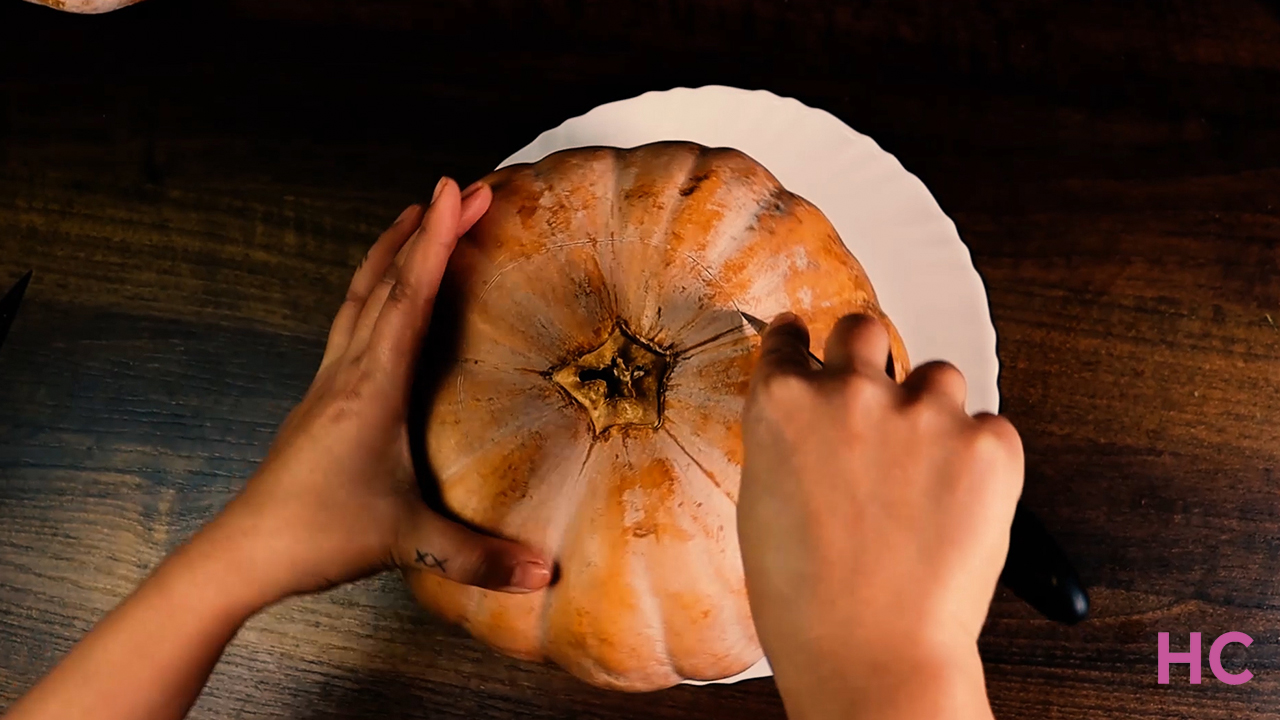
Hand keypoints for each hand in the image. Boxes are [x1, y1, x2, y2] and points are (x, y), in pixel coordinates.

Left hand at [201, 177, 552, 602]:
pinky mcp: (322, 398)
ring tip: (415, 217)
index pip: (409, 298)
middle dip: (424, 229)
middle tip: (463, 190)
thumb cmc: (319, 537)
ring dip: (390, 251)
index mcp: (372, 388)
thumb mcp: (408, 543)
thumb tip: (545, 575)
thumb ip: (478, 557)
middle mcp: (348, 371)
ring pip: (359, 296)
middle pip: (385, 281)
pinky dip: (373, 289)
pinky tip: (384, 296)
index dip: (436, 240)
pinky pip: (350, 323)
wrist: (242, 553)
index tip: (457, 189)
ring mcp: (329, 381)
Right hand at [738, 313, 1022, 719]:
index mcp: (783, 404)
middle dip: (867, 353)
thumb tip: (809, 422)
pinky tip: (957, 504)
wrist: (870, 654)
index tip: (806, 342)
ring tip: (926, 473)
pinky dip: (980, 458)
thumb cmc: (805, 602)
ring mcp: (923, 413)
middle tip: (875, 396)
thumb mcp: (762, 505)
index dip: (799, 343)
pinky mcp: (988, 445)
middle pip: (864, 328)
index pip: (789, 339)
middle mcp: (851, 392)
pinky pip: (992, 428)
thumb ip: (788, 442)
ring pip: (938, 376)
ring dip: (931, 410)